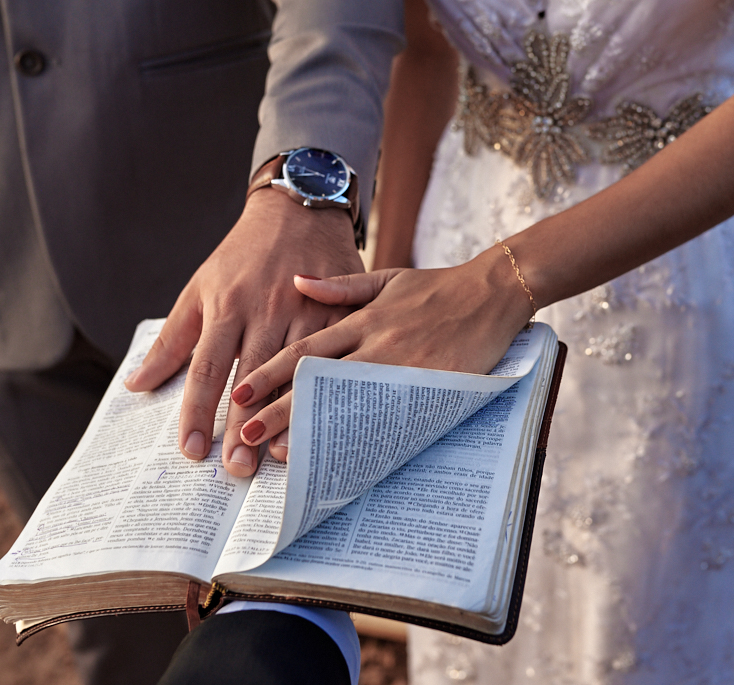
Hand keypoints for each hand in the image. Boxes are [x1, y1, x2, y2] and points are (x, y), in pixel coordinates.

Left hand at [124, 187, 363, 475]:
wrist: (298, 209)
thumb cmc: (242, 254)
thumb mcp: (200, 287)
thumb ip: (173, 340)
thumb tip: (137, 384)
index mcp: (228, 305)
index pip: (207, 368)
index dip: (198, 412)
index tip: (193, 450)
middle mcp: (266, 309)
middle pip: (251, 378)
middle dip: (242, 426)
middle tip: (236, 469)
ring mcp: (306, 309)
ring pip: (295, 372)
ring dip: (285, 415)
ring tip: (275, 456)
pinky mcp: (338, 309)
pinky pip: (332, 356)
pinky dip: (325, 389)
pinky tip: (323, 419)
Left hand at [227, 244, 533, 450]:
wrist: (493, 292)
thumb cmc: (439, 287)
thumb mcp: (387, 278)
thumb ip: (341, 286)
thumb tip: (297, 281)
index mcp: (363, 318)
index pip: (305, 350)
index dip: (270, 373)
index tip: (240, 394)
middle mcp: (377, 343)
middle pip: (319, 382)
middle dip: (280, 409)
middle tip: (246, 434)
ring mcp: (403, 368)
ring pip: (349, 403)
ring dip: (314, 428)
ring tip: (281, 453)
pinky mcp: (430, 386)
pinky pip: (391, 416)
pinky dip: (364, 436)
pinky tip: (344, 455)